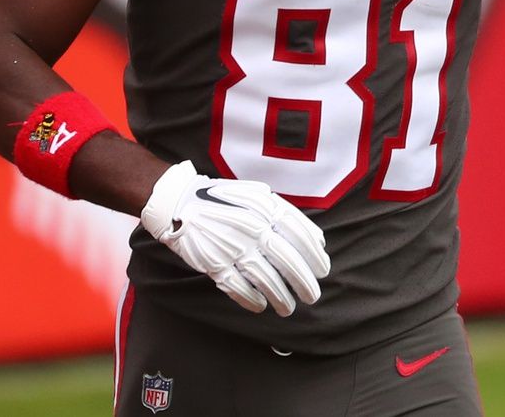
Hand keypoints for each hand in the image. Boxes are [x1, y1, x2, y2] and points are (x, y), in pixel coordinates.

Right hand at [140, 161, 329, 315]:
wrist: (181, 203)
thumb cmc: (226, 200)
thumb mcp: (258, 196)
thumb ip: (285, 214)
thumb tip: (317, 240)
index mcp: (265, 208)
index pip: (299, 234)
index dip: (314, 255)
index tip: (323, 269)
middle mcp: (252, 227)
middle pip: (286, 260)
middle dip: (304, 282)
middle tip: (313, 295)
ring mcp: (232, 246)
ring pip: (265, 279)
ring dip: (280, 297)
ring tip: (289, 307)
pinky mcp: (214, 264)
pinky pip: (238, 287)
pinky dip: (252, 300)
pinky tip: (261, 306)